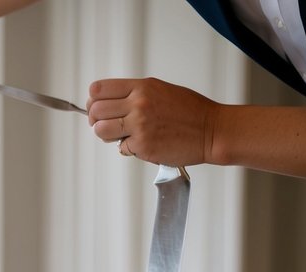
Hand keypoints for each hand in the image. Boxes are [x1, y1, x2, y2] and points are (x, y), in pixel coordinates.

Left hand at [86, 77, 219, 165]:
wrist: (212, 130)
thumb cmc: (190, 112)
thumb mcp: (160, 90)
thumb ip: (134, 95)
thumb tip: (107, 103)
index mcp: (142, 87)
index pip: (99, 90)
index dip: (93, 101)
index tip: (97, 108)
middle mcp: (138, 103)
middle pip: (95, 111)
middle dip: (96, 120)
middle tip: (107, 125)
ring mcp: (139, 125)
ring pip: (101, 130)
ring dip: (108, 135)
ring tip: (122, 135)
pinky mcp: (142, 145)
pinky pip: (120, 148)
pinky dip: (129, 149)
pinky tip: (144, 143)